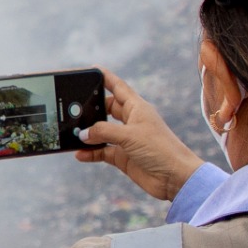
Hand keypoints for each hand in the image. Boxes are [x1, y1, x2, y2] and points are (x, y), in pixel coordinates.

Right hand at [75, 71, 205, 201]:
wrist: (175, 178)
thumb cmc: (160, 149)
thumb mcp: (130, 136)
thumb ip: (104, 132)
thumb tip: (83, 134)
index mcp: (137, 108)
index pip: (118, 87)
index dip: (106, 78)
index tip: (92, 70)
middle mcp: (131, 122)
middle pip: (107, 109)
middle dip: (91, 108)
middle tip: (73, 108)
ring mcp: (127, 140)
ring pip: (102, 132)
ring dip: (89, 133)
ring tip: (72, 133)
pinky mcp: (124, 157)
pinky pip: (102, 151)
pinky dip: (91, 153)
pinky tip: (80, 154)